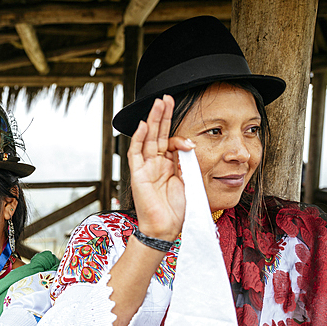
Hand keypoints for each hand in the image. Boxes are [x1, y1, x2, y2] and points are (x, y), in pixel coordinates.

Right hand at [128, 96, 194, 240]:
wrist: (166, 228)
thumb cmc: (178, 210)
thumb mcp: (188, 182)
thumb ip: (187, 163)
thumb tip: (189, 146)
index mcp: (169, 166)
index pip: (171, 143)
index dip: (180, 139)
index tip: (190, 144)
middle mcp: (156, 164)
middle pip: (158, 134)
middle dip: (163, 115)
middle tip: (167, 97)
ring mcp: (146, 167)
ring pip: (147, 138)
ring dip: (153, 120)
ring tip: (158, 102)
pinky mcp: (137, 174)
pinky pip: (136, 152)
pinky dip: (140, 138)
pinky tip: (145, 125)